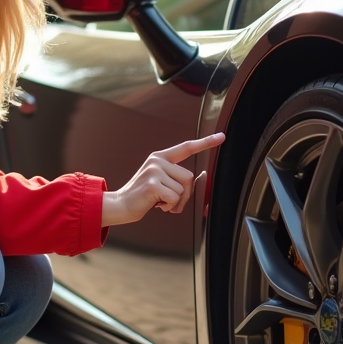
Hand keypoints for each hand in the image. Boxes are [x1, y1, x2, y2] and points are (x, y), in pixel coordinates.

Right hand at [101, 132, 225, 226]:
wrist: (121, 205)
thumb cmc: (144, 195)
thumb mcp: (160, 180)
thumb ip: (177, 177)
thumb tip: (203, 177)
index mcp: (160, 157)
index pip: (186, 147)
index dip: (205, 142)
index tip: (221, 137)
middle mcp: (157, 161)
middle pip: (189, 177)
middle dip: (184, 194)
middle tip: (169, 201)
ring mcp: (154, 171)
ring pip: (182, 190)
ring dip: (175, 202)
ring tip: (160, 201)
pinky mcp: (152, 184)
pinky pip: (174, 198)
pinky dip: (169, 206)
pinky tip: (156, 204)